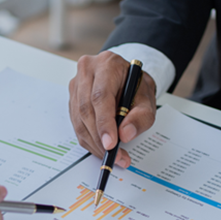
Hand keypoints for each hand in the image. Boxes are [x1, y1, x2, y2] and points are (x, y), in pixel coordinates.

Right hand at [69, 51, 156, 167]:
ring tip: (111, 155)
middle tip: (114, 155)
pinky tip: (101, 147)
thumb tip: (125, 135)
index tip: (111, 144)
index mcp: (107, 64)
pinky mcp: (72, 98)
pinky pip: (76, 124)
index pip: (100, 96)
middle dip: (99, 137)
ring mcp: (76, 84)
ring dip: (93, 142)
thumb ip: (141, 117)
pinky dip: (89, 139)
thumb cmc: (136, 86)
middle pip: (86, 109)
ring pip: (79, 119)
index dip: (104, 123)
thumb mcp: (147, 99)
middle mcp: (87, 70)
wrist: (128, 79)